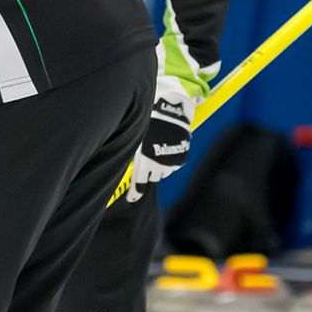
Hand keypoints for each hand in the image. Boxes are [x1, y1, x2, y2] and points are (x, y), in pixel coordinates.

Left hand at [128, 76, 195, 198]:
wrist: (170, 112)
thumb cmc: (149, 122)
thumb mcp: (137, 139)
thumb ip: (135, 156)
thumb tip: (129, 166)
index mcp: (145, 160)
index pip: (140, 182)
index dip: (135, 193)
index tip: (132, 199)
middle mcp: (159, 164)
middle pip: (152, 178)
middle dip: (148, 174)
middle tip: (146, 167)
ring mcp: (172, 162)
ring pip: (163, 172)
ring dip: (159, 168)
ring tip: (157, 153)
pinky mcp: (181, 158)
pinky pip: (173, 165)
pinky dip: (169, 161)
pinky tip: (166, 149)